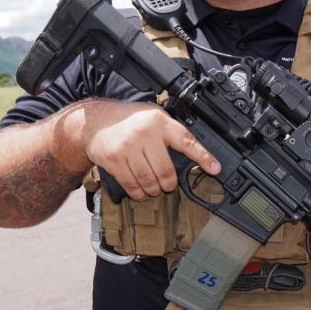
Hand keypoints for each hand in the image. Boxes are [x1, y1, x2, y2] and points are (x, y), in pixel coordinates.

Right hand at [78, 101, 220, 200]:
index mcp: (160, 122)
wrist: (95, 121)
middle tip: (168, 185)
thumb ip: (171, 131)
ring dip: (154, 190)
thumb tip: (194, 153)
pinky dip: (139, 193)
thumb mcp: (154, 116)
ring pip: (149, 181)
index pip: (186, 141)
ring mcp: (128, 148)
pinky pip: (132, 185)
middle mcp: (145, 133)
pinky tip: (140, 191)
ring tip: (155, 188)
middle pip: (166, 171)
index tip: (215, 169)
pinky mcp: (114, 161)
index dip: (203, 157)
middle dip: (169, 184)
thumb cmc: (129, 120)